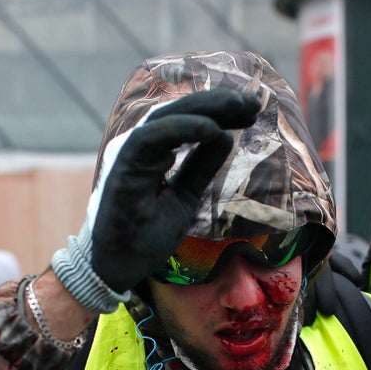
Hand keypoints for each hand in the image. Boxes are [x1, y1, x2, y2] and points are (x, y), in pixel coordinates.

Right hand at [89, 89, 259, 292]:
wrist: (117, 268)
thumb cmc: (144, 236)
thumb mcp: (185, 198)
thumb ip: (201, 168)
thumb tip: (226, 137)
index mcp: (153, 152)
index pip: (187, 121)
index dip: (220, 112)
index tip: (251, 110)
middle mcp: (139, 147)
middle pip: (179, 112)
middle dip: (218, 104)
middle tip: (253, 102)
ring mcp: (128, 154)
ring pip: (166, 117)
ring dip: (203, 109)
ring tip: (237, 107)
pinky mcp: (122, 167)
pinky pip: (150, 138)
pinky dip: (180, 129)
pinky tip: (211, 129)